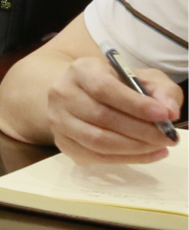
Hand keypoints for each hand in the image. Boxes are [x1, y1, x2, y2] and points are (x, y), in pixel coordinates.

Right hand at [46, 50, 182, 163]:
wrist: (82, 95)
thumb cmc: (115, 84)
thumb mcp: (142, 77)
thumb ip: (161, 89)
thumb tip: (169, 111)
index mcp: (81, 71)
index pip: (104, 88)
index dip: (135, 104)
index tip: (164, 115)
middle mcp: (62, 94)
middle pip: (101, 117)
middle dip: (141, 131)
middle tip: (169, 137)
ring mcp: (59, 121)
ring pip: (97, 141)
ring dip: (134, 148)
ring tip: (160, 146)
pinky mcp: (63, 143)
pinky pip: (96, 157)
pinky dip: (127, 159)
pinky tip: (148, 154)